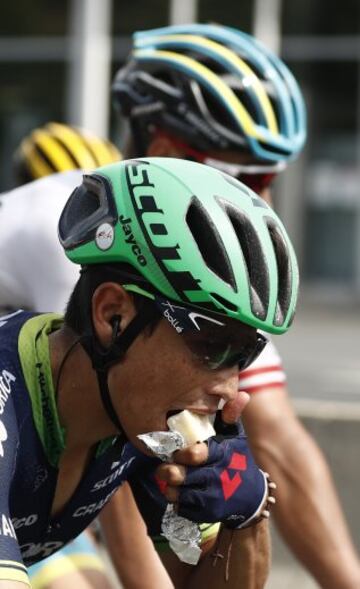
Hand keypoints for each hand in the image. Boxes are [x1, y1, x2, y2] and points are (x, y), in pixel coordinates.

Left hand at [156, 393, 275, 528]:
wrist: (252, 499)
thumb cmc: (238, 461)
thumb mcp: (236, 438)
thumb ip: (231, 416)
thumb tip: (241, 394)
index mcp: (221, 456)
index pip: (196, 453)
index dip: (183, 453)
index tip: (178, 452)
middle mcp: (216, 478)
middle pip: (181, 476)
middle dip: (168, 471)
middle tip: (164, 467)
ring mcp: (211, 499)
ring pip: (178, 494)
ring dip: (169, 487)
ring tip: (168, 480)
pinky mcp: (206, 515)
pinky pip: (182, 509)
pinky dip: (176, 502)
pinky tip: (178, 494)